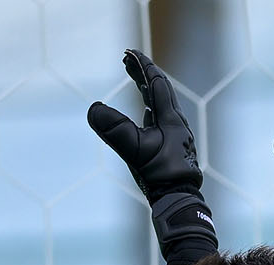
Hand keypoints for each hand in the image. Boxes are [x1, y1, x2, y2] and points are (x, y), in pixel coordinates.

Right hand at [88, 49, 216, 264]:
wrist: (180, 202)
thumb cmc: (162, 177)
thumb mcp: (135, 152)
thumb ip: (115, 130)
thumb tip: (92, 109)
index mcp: (170, 118)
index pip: (156, 83)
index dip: (142, 66)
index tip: (128, 52)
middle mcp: (176, 123)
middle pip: (160, 90)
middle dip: (143, 74)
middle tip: (128, 61)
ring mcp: (176, 137)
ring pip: (162, 106)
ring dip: (148, 91)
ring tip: (138, 83)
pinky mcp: (173, 150)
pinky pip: (161, 122)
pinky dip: (152, 111)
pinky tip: (148, 116)